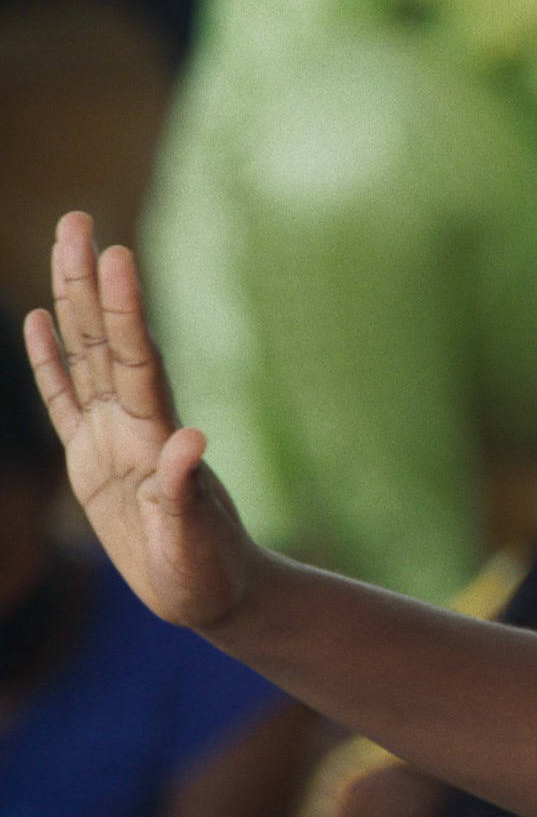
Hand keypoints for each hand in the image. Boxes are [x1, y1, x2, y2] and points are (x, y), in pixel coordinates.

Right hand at [21, 212, 258, 629]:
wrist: (217, 596)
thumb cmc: (209, 577)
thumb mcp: (195, 546)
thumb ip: (188, 497)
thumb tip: (191, 440)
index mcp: (154, 441)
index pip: (136, 362)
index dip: (124, 311)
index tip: (119, 256)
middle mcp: (134, 428)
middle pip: (106, 342)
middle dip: (90, 283)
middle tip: (79, 220)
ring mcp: (112, 440)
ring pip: (85, 357)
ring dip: (72, 302)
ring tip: (66, 244)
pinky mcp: (93, 462)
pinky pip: (64, 399)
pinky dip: (50, 360)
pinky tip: (40, 318)